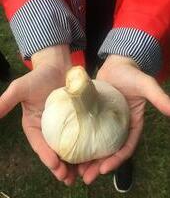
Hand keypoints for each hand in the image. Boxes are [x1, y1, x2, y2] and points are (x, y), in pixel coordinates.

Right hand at [0, 45, 76, 184]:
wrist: (58, 67)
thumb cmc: (38, 77)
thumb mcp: (21, 88)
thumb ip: (7, 101)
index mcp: (34, 125)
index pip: (39, 144)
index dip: (46, 155)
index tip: (55, 165)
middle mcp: (49, 128)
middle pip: (54, 150)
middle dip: (60, 166)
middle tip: (68, 178)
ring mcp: (64, 125)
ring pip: (68, 147)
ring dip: (73, 162)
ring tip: (80, 175)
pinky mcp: (77, 120)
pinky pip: (80, 136)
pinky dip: (84, 147)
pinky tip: (91, 156)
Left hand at [78, 55, 169, 183]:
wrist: (116, 65)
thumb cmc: (131, 74)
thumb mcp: (146, 85)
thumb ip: (158, 97)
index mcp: (131, 124)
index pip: (126, 147)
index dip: (116, 160)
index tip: (103, 169)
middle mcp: (118, 126)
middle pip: (109, 151)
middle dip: (98, 166)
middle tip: (85, 178)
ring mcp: (105, 122)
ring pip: (96, 144)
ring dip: (87, 158)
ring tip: (75, 170)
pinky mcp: (93, 115)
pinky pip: (86, 131)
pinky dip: (80, 142)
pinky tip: (70, 149)